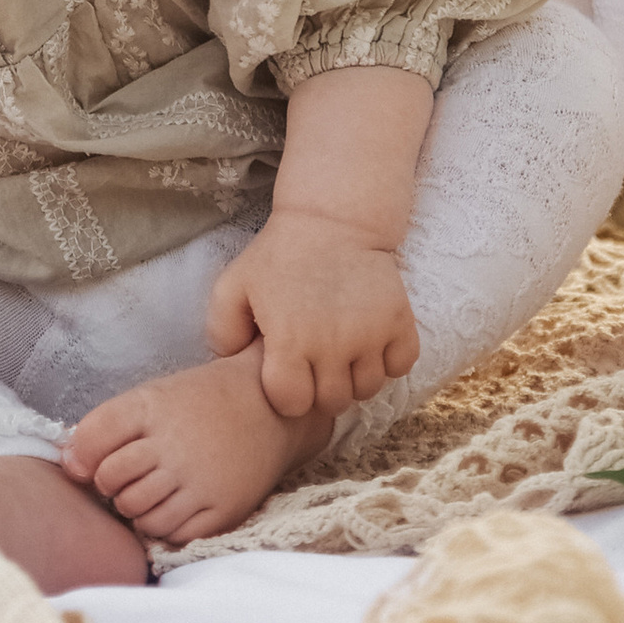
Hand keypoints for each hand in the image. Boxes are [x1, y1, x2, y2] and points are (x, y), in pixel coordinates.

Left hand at [206, 207, 419, 421]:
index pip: (292, 403)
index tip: (288, 375)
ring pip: (368, 389)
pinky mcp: (400, 321)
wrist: (331, 219)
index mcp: (290, 340)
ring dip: (355, 378)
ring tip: (342, 353)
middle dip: (321, 390)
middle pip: (333, 402)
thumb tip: (232, 366)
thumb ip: (222, 332)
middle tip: (315, 365)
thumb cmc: (279, 256)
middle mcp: (333, 344)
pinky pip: (401, 365)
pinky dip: (389, 361)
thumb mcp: (233, 286)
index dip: (287, 395)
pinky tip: (371, 343)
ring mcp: (371, 334)